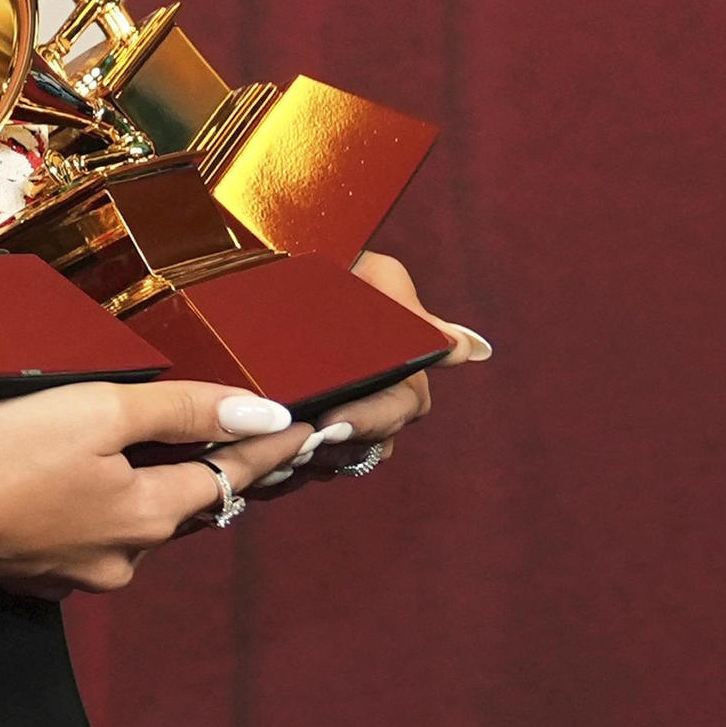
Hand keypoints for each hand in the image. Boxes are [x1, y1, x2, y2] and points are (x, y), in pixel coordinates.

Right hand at [0, 378, 318, 598]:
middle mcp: (123, 558)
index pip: (227, 477)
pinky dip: (91, 507)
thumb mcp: (97, 411)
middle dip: (204, 469)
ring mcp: (77, 575)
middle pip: (180, 505)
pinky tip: (68, 479)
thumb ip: (184, 412)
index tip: (307, 428)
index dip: (268, 449)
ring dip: (142, 488)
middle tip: (233, 431)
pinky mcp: (34, 574)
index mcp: (147, 516)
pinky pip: (83, 536)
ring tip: (141, 447)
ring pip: (129, 523)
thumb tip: (263, 415)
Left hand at [244, 249, 488, 501]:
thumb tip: (468, 350)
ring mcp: (332, 420)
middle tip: (300, 439)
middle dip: (339, 446)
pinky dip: (279, 466)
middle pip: (370, 445)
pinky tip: (258, 459)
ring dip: (310, 459)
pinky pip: (293, 466)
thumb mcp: (375, 278)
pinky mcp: (292, 432)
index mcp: (397, 374)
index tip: (336, 422)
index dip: (373, 420)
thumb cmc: (339, 268)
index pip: (402, 410)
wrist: (284, 260)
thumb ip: (413, 315)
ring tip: (276, 449)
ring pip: (335, 462)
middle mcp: (369, 403)